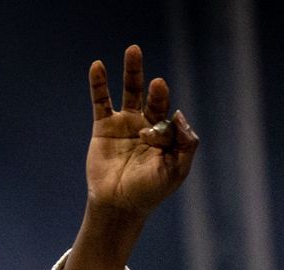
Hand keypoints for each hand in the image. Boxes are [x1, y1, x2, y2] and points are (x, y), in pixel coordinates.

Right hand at [85, 45, 197, 219]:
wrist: (119, 205)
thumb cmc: (150, 192)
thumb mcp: (176, 171)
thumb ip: (185, 145)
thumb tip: (180, 114)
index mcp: (167, 137)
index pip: (169, 118)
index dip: (165, 127)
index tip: (153, 138)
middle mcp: (147, 126)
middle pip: (152, 98)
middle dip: (156, 90)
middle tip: (158, 83)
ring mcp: (125, 124)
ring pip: (129, 91)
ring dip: (132, 72)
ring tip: (134, 50)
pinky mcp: (103, 126)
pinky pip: (100, 101)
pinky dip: (99, 84)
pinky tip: (98, 66)